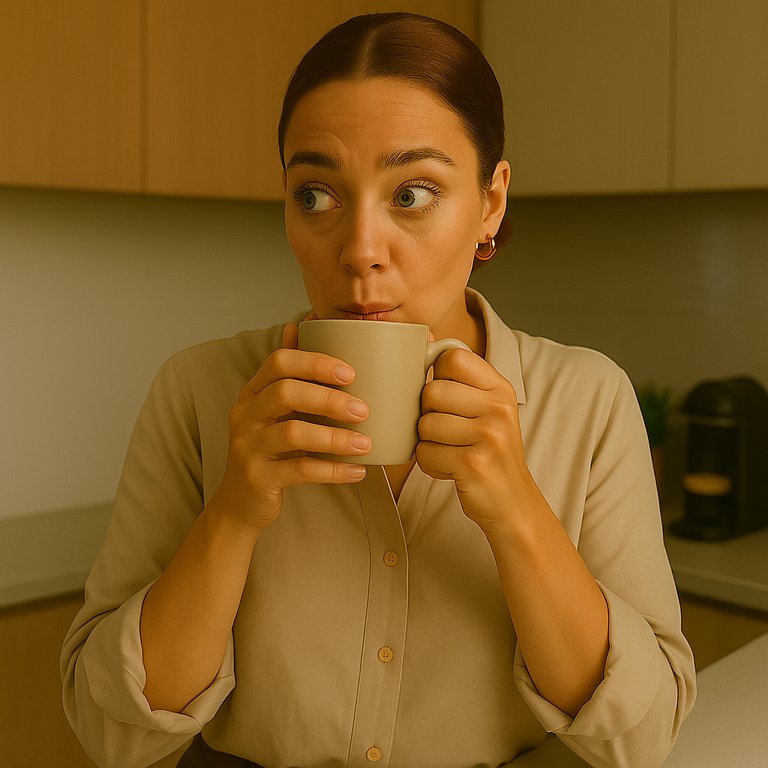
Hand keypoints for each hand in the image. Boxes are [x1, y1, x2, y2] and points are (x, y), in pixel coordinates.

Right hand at [210, 323, 370, 530]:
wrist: (240, 503)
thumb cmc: (269, 448)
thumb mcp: (274, 409)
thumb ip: (290, 372)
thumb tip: (306, 321)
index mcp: (253, 392)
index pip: (279, 362)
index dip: (315, 362)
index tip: (350, 372)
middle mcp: (245, 414)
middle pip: (286, 392)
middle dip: (329, 398)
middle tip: (364, 410)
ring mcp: (248, 446)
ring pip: (294, 433)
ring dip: (336, 437)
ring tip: (366, 444)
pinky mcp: (258, 477)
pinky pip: (300, 470)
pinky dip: (333, 471)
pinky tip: (358, 471)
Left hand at [416, 349, 541, 534]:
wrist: (513, 502)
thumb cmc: (489, 451)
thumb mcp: (487, 409)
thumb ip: (461, 380)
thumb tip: (423, 340)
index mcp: (500, 389)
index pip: (453, 357)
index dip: (437, 375)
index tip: (446, 398)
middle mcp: (499, 408)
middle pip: (431, 392)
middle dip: (428, 416)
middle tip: (448, 433)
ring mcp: (489, 435)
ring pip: (425, 425)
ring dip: (429, 443)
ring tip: (451, 451)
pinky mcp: (474, 463)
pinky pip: (425, 454)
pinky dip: (431, 465)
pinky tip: (452, 469)